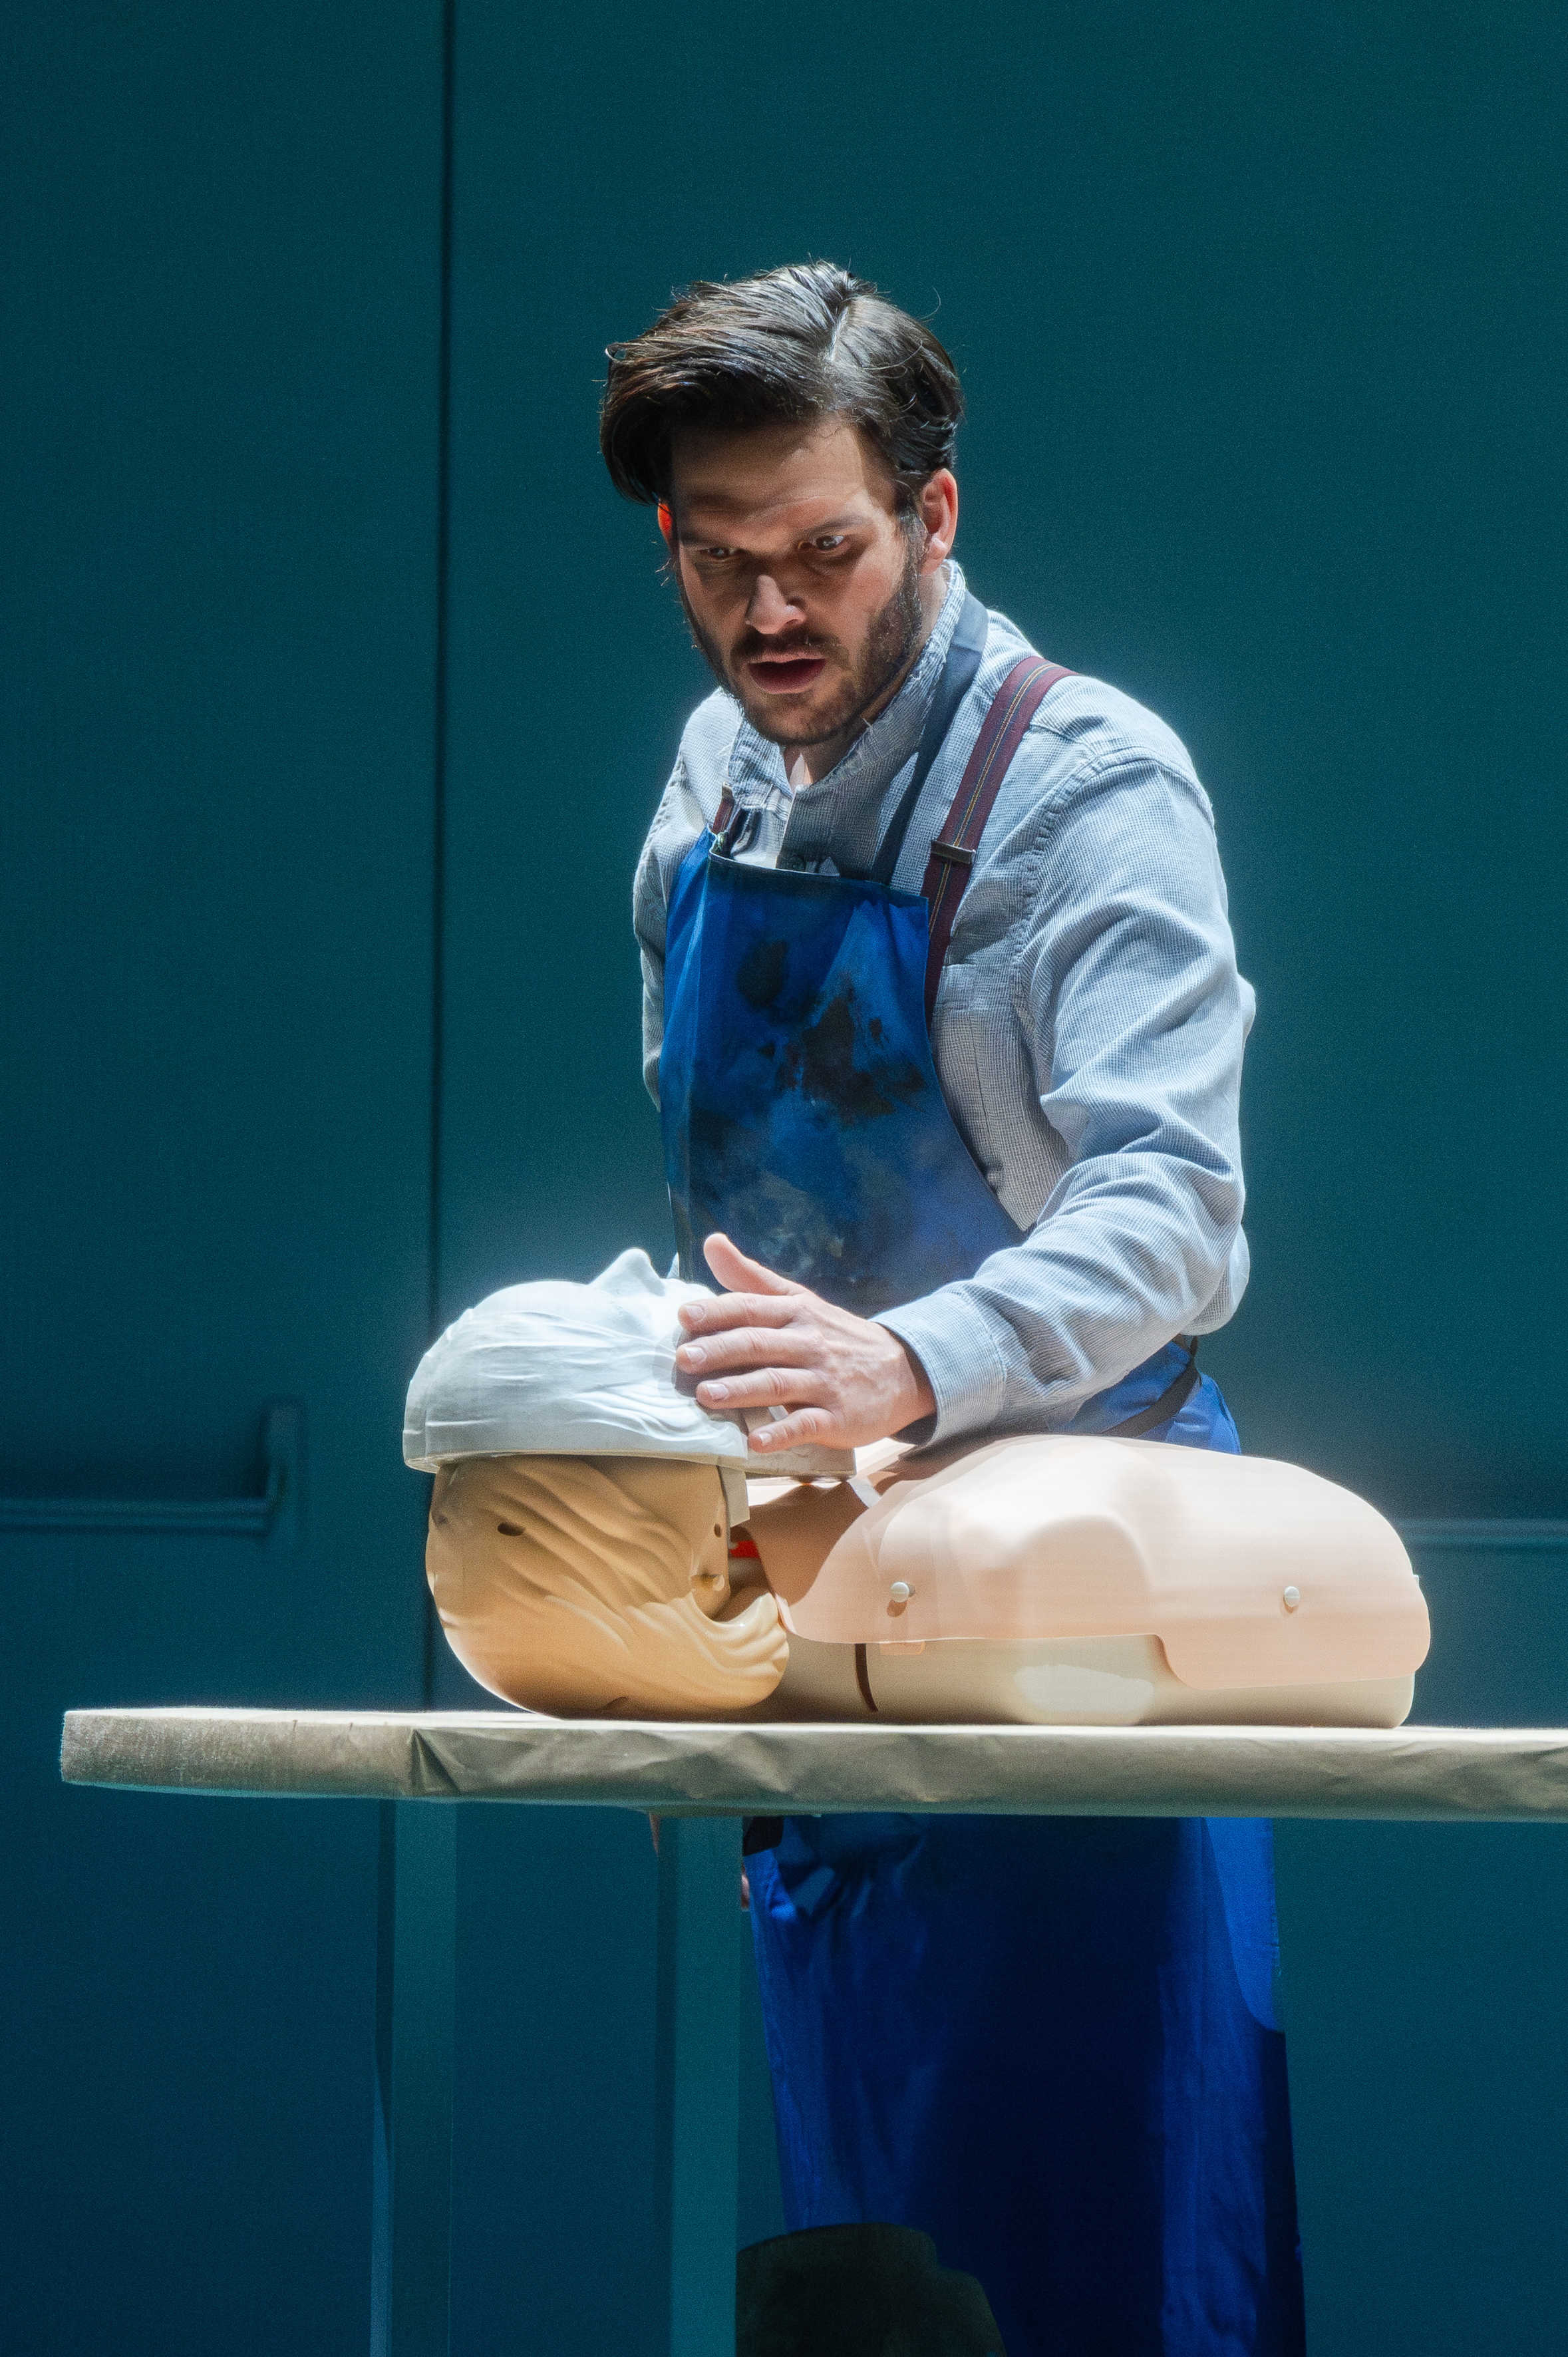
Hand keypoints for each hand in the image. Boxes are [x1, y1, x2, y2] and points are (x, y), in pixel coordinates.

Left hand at [674, 1233, 935, 1455]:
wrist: (902, 1371)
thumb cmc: (835, 1335)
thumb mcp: (799, 1300)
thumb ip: (752, 1278)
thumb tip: (711, 1243)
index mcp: (796, 1314)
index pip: (752, 1308)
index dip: (717, 1311)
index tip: (684, 1316)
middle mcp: (809, 1344)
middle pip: (759, 1345)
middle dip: (721, 1350)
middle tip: (684, 1358)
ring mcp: (824, 1382)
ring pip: (778, 1383)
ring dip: (742, 1390)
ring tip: (707, 1396)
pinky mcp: (838, 1418)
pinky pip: (807, 1425)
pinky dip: (782, 1433)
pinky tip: (755, 1442)